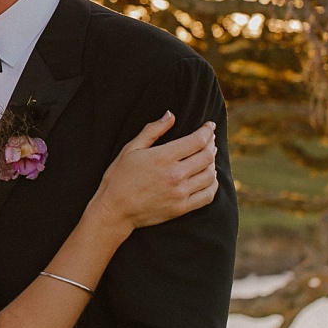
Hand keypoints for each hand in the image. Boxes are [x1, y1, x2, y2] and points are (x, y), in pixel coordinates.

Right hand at [91, 112, 218, 232]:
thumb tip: (171, 115)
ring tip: (209, 157)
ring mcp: (180, 193)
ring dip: (213, 163)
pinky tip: (209, 178)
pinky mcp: (181, 208)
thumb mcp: (131, 149)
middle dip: (211, 144)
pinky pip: (207, 196)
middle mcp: (175, 175)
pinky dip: (213, 184)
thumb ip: (152, 130)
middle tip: (210, 139)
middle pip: (207, 156)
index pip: (197, 140)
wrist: (114, 211)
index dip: (207, 131)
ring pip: (210, 175)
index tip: (210, 126)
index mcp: (163, 157)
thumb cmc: (119, 178)